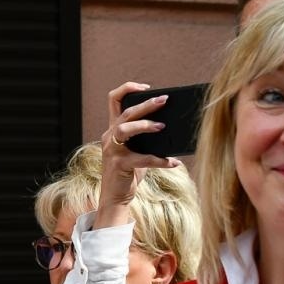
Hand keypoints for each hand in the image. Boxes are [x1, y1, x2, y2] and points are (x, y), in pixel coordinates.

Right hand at [99, 81, 183, 221]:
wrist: (116, 197)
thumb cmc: (129, 172)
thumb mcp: (136, 150)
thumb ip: (146, 138)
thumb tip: (171, 126)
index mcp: (114, 130)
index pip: (113, 100)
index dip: (127, 88)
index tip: (145, 87)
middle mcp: (110, 137)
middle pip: (125, 112)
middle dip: (145, 104)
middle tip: (164, 99)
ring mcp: (112, 150)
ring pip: (125, 128)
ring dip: (144, 125)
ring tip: (162, 126)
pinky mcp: (119, 165)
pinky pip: (142, 159)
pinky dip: (160, 160)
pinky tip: (173, 162)